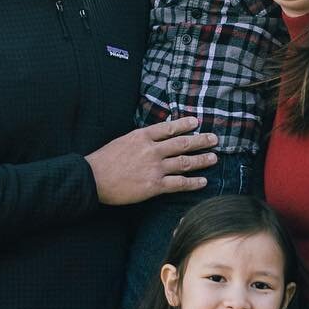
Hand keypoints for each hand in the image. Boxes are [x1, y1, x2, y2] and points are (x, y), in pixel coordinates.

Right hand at [86, 117, 218, 205]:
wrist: (93, 178)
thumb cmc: (104, 160)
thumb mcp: (122, 141)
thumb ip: (140, 139)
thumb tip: (154, 138)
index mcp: (142, 136)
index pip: (169, 127)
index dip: (185, 124)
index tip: (196, 122)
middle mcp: (152, 150)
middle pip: (182, 143)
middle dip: (200, 141)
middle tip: (214, 139)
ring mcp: (154, 168)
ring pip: (184, 162)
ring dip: (201, 160)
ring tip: (214, 158)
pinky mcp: (154, 185)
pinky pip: (179, 183)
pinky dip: (193, 182)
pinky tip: (203, 181)